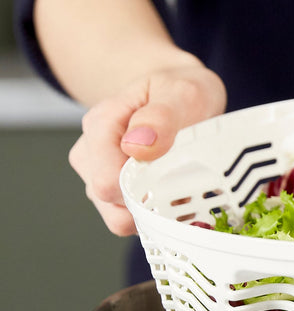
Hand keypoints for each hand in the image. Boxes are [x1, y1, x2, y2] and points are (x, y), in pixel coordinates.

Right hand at [69, 63, 226, 234]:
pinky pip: (131, 219)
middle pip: (111, 204)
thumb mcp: (183, 93)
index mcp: (101, 125)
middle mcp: (91, 153)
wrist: (178, 94)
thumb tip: (137, 145)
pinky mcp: (112, 192)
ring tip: (179, 184)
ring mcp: (98, 174)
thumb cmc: (179, 92)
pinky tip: (174, 193)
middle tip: (185, 183)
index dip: (144, 192)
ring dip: (154, 211)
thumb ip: (161, 117)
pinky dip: (155, 214)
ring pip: (119, 217)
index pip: (107, 181)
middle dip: (152, 204)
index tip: (177, 181)